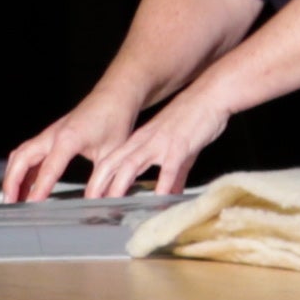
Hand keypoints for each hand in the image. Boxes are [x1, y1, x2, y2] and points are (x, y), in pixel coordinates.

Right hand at [3, 96, 141, 202]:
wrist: (113, 97)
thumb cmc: (114, 120)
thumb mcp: (112, 153)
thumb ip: (102, 180)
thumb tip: (97, 203)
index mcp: (68, 139)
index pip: (48, 169)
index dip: (38, 189)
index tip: (31, 205)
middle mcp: (52, 135)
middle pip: (21, 159)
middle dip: (12, 181)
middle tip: (9, 203)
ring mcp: (49, 135)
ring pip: (20, 155)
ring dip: (13, 175)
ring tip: (11, 197)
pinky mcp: (50, 136)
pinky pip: (28, 153)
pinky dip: (22, 169)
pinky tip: (25, 184)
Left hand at [73, 103, 228, 201]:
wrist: (210, 95)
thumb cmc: (195, 119)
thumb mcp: (179, 150)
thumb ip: (174, 175)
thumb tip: (171, 195)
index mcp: (140, 141)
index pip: (111, 160)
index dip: (98, 178)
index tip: (90, 196)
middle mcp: (144, 142)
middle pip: (113, 163)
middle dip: (98, 184)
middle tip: (88, 203)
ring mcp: (160, 143)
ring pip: (131, 165)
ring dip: (119, 185)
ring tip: (111, 204)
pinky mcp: (179, 146)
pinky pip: (168, 168)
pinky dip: (162, 184)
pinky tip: (159, 199)